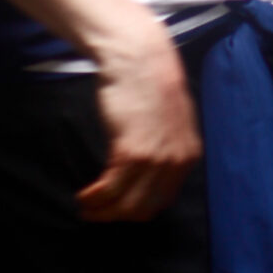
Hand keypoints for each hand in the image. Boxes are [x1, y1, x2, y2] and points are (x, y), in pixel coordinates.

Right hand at [78, 27, 202, 222]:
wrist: (139, 56)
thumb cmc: (150, 83)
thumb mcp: (172, 120)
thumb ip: (167, 148)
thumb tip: (151, 175)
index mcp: (188, 155)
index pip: (162, 201)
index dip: (137, 209)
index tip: (118, 208)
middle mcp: (175, 161)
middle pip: (143, 209)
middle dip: (117, 215)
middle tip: (97, 213)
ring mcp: (154, 158)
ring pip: (125, 204)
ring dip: (101, 211)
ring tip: (86, 206)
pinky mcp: (131, 151)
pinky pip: (110, 189)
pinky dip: (94, 197)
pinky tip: (84, 195)